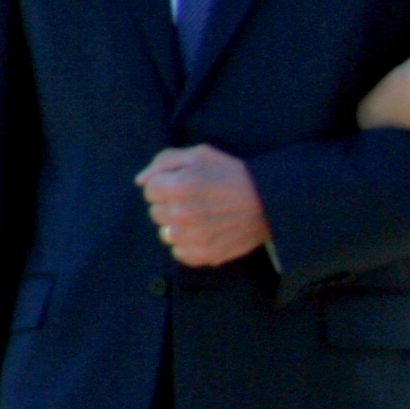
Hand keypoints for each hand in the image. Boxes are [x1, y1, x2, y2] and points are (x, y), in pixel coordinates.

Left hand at [137, 146, 269, 266]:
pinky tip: (204, 232)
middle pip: (155, 213)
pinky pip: (179, 253)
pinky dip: (187, 245)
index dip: (165, 184)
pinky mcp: (204, 254)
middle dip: (170, 205)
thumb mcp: (200, 154)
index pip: (149, 190)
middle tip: (195, 199)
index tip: (184, 184)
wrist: (269, 201)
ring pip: (165, 234)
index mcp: (178, 186)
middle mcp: (182, 214)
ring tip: (200, 217)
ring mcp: (193, 237)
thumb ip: (163, 161)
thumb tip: (140, 181)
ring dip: (178, 226)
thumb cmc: (232, 173)